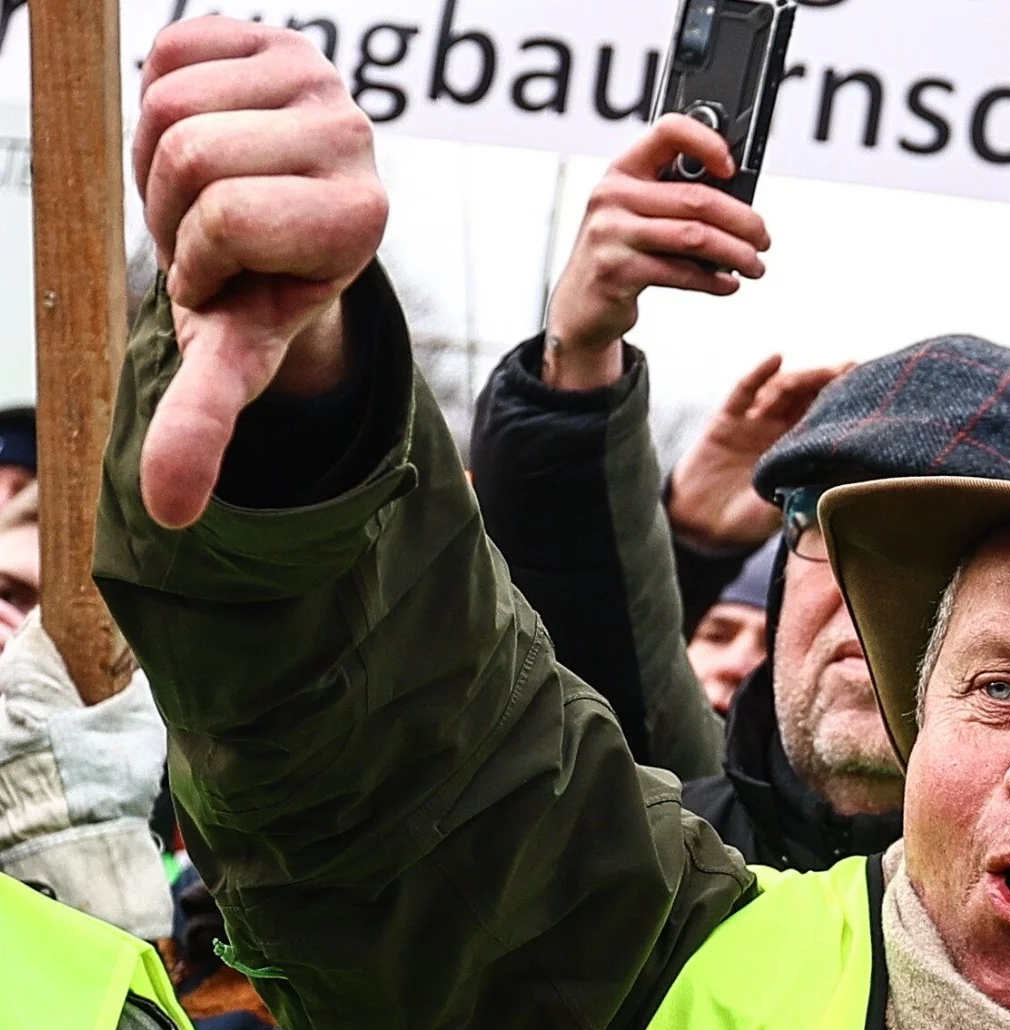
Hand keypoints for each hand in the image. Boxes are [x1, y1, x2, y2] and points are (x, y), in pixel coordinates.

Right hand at [133, 19, 387, 528]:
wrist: (275, 228)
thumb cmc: (257, 294)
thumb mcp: (236, 354)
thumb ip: (206, 423)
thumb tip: (171, 510)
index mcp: (361, 216)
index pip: (228, 218)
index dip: (201, 256)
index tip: (231, 279)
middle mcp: (356, 134)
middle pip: (190, 152)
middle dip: (173, 207)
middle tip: (211, 235)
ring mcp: (319, 75)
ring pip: (169, 100)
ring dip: (160, 156)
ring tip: (208, 192)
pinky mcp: (274, 32)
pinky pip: (164, 48)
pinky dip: (157, 96)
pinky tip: (204, 134)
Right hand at [542, 116, 771, 391]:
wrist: (582, 301)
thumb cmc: (622, 250)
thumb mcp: (639, 213)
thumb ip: (677, 198)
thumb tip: (741, 204)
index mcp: (624, 169)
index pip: (668, 133)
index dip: (708, 142)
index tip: (734, 168)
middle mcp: (612, 194)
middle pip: (697, 198)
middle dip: (743, 220)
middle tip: (763, 238)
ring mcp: (611, 232)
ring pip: (695, 237)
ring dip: (737, 254)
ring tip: (755, 265)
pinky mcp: (617, 271)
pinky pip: (680, 272)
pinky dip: (714, 281)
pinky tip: (728, 284)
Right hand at [666, 352, 850, 552]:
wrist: (703, 528)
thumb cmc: (748, 524)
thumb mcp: (788, 508)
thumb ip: (809, 490)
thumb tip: (846, 481)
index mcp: (799, 452)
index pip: (824, 417)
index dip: (842, 399)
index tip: (865, 383)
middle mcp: (778, 432)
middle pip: (806, 396)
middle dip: (826, 381)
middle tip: (846, 369)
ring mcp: (753, 423)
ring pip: (780, 389)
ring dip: (797, 380)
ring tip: (812, 377)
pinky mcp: (726, 420)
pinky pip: (743, 391)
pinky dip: (760, 373)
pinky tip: (778, 358)